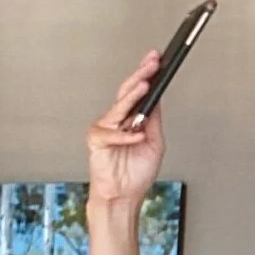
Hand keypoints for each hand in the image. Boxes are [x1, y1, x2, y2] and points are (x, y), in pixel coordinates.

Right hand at [88, 56, 165, 208]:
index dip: (146, 73)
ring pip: (118, 108)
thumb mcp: (154, 142)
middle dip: (140, 75)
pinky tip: (137, 134)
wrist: (124, 196)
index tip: (157, 58)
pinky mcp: (96, 142)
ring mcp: (105, 129)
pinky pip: (111, 134)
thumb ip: (154, 120)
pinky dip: (125, 136)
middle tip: (152, 62)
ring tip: (145, 84)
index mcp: (130, 118)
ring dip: (132, 96)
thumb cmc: (135, 172)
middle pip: (127, 92)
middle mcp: (117, 120)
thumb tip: (158, 97)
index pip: (138, 90)